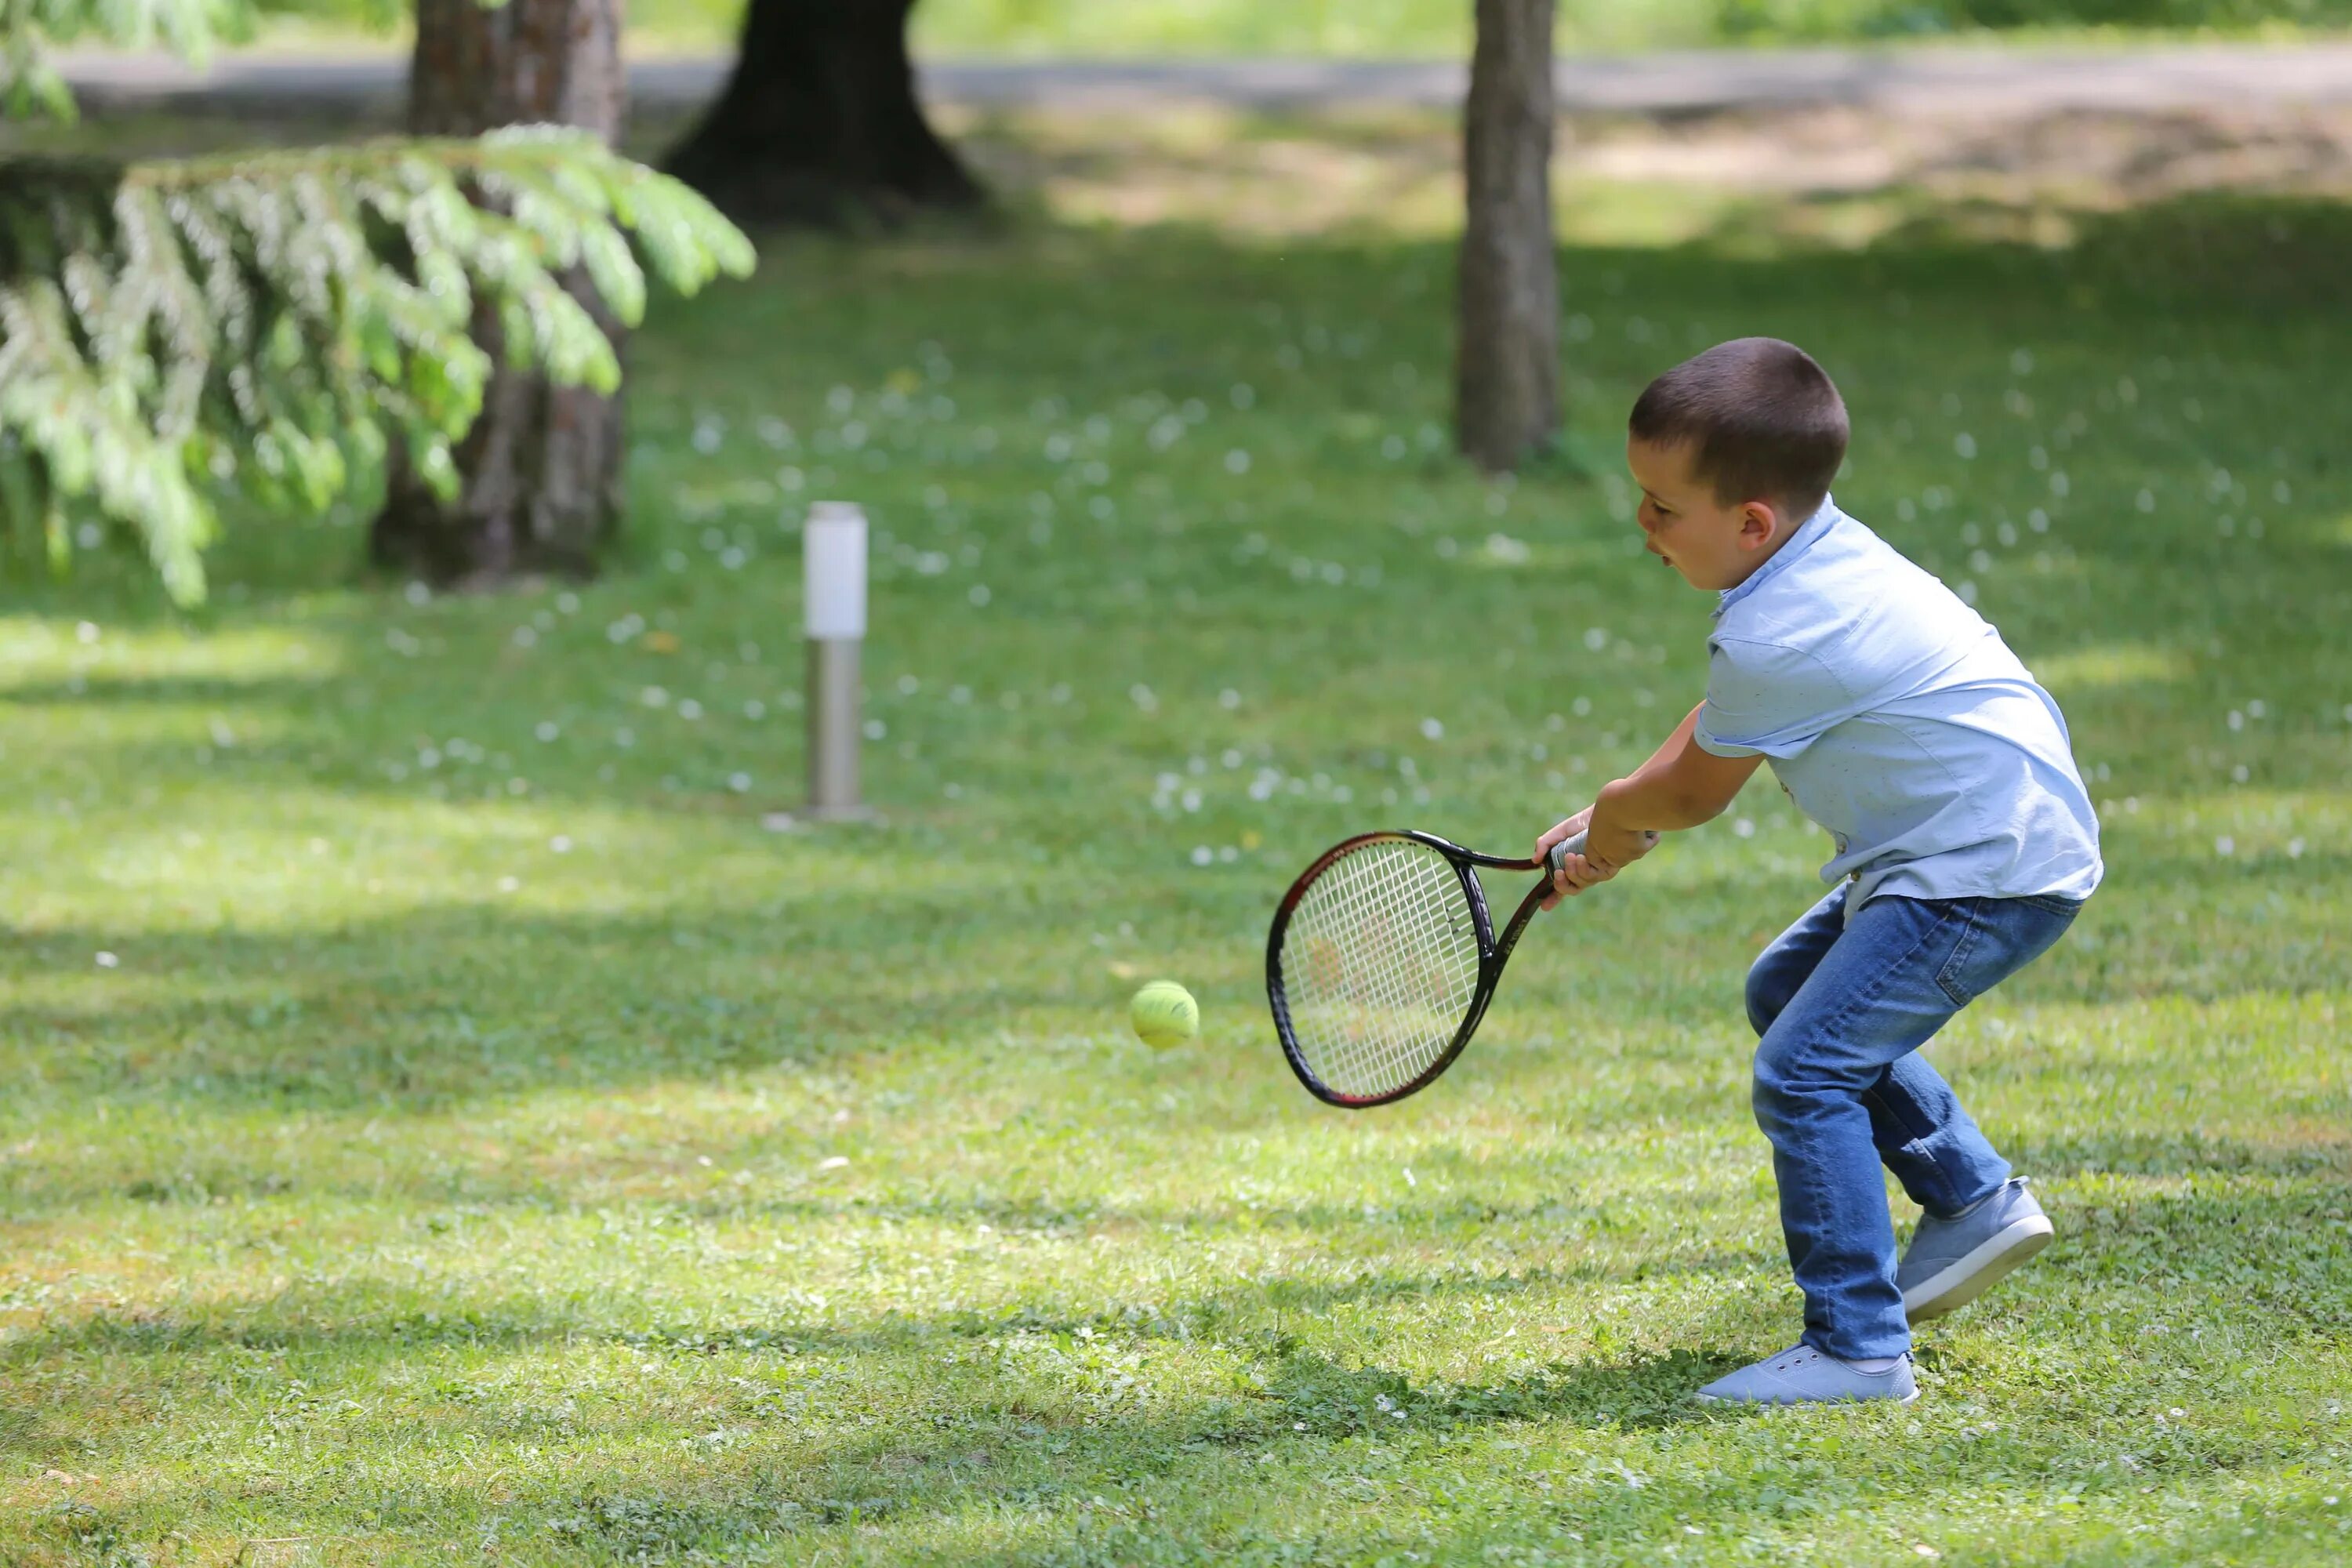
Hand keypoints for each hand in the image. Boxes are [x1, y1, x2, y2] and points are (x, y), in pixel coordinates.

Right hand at [1537, 806, 1658, 908]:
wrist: (1608, 812)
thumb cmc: (1586, 821)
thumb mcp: (1560, 832)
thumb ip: (1545, 844)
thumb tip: (1535, 861)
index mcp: (1574, 865)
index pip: (1563, 885)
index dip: (1554, 897)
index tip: (1544, 907)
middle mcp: (1586, 870)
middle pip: (1573, 889)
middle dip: (1561, 886)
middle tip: (1556, 873)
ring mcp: (1598, 871)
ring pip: (1582, 884)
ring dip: (1572, 873)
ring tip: (1571, 857)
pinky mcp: (1609, 868)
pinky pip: (1595, 877)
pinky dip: (1584, 870)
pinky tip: (1581, 857)